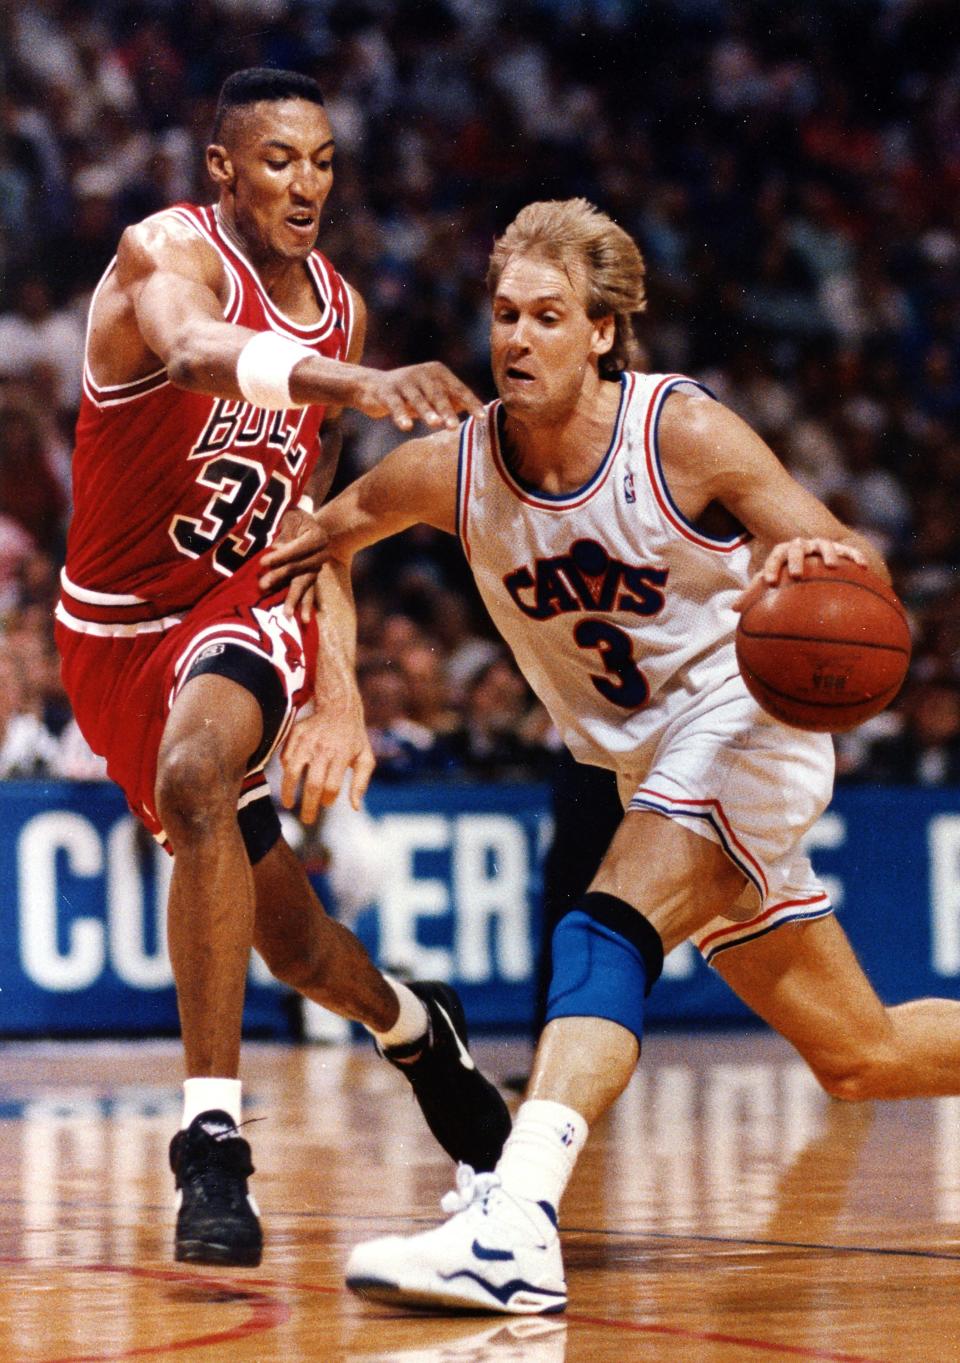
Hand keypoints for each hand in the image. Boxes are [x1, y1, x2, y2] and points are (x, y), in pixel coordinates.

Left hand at [260, 516, 327, 615]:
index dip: (281, 555)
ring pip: (305, 584)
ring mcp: (318, 568)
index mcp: (318, 536)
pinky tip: (303, 619)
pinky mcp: (312, 577)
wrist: (311, 524)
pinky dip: (306, 605)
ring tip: (286, 614)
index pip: (298, 548)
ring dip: (294, 599)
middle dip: (281, 577)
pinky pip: (309, 592)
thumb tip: (273, 547)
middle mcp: (322, 554)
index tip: (262, 562)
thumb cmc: (296, 518)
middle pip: (300, 568)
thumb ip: (284, 532)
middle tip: (262, 585)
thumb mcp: (290, 517)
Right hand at [280, 700, 374, 821]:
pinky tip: (290, 780)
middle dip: (308, 806)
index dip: (328, 800)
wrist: (339, 707)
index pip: (332, 786)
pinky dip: (286, 771)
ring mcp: (306, 741)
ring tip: (289, 804)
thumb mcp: (365, 757)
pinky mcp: (295, 735)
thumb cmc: (354, 737)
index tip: (326, 804)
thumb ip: (361, 783)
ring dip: (288, 792)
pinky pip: (285, 758)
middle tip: (307, 819)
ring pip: (292, 772)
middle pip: (312, 784)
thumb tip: (355, 807)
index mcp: (341, 755)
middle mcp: (323, 748)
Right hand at [354, 362, 482, 430]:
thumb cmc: (410, 395)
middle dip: (447, 410)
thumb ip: (453, 402)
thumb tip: (481, 413)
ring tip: (435, 424)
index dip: (470, 403)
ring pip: (418, 399)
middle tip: (454, 426)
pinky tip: (406, 427)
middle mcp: (422, 373)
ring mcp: (404, 380)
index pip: (458, 389)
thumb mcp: (432, 396)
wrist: (372, 387)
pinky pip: (395, 404)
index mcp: (438, 373)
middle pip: (438, 394)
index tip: (482, 417)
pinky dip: (401, 415)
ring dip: (427, 412)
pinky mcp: (386, 390)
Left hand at [733, 538, 866, 611]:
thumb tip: (733, 610)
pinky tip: (863, 567)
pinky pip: (849, 551)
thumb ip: (753, 593)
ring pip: (824, 545)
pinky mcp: (840, 549)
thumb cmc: (785, 575)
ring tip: (831, 566)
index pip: (774, 556)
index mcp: (782, 552)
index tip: (770, 582)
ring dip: (827, 553)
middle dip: (796, 559)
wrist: (808, 558)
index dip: (771, 567)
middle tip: (797, 574)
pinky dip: (855, 556)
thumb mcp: (770, 581)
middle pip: (796, 548)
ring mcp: (821, 545)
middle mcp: (801, 546)